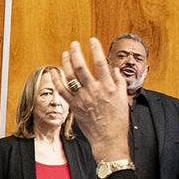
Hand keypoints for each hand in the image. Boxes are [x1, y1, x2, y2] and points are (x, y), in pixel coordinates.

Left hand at [58, 39, 131, 163]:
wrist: (108, 138)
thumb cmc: (118, 120)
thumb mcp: (123, 98)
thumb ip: (119, 82)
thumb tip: (114, 68)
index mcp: (108, 87)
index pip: (101, 63)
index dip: (96, 49)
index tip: (92, 40)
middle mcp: (94, 91)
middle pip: (82, 67)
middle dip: (76, 53)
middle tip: (74, 44)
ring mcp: (83, 99)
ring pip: (70, 77)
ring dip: (66, 63)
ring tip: (65, 54)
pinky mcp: (75, 107)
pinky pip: (62, 91)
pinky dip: (57, 80)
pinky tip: (54, 72)